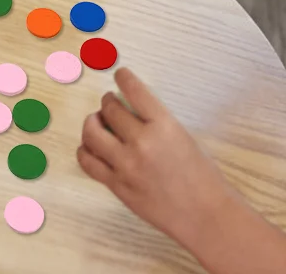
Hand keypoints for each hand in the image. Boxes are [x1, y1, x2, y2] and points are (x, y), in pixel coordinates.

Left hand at [79, 68, 235, 252]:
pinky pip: (87, 161)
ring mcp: (126, 165)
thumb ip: (155, 121)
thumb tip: (129, 106)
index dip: (123, 78)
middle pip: (109, 108)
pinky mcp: (117, 185)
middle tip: (110, 105)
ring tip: (99, 124)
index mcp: (164, 126)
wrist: (208, 218)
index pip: (134, 90)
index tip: (120, 75)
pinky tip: (93, 148)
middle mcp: (142, 142)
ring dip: (92, 122)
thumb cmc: (203, 178)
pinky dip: (85, 150)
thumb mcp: (183, 137)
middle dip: (108, 103)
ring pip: (91, 132)